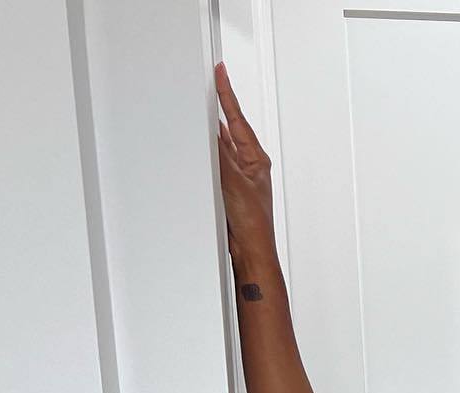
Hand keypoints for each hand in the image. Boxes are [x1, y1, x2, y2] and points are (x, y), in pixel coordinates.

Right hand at [214, 62, 275, 261]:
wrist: (250, 252)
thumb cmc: (253, 225)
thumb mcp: (234, 183)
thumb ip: (221, 156)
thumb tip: (211, 133)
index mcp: (257, 159)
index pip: (238, 119)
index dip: (228, 94)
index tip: (221, 72)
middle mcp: (249, 165)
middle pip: (230, 127)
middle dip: (220, 106)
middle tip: (212, 82)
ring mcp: (239, 177)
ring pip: (222, 144)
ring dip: (212, 128)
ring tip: (204, 106)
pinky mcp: (228, 189)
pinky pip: (216, 162)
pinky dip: (208, 150)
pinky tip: (202, 144)